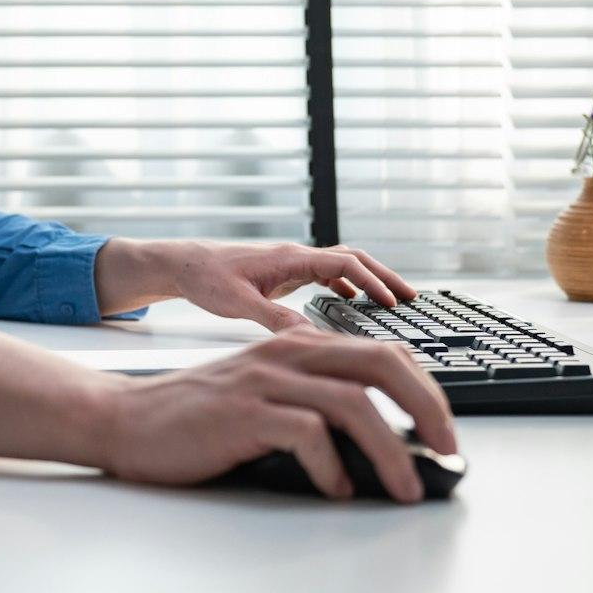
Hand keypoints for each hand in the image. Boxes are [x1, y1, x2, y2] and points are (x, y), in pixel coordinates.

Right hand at [90, 326, 456, 501]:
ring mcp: (264, 380)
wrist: (126, 419)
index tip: (443, 429)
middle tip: (446, 449)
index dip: (426, 388)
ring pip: (353, 402)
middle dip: (427, 407)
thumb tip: (380, 446)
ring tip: (403, 487)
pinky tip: (335, 489)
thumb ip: (314, 403)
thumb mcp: (265, 395)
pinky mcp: (242, 412)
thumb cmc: (197, 417)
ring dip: (390, 451)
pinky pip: (306, 432)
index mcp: (298, 344)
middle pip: (382, 364)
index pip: (384, 351)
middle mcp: (287, 353)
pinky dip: (331, 466)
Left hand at [162, 240, 418, 331]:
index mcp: (289, 258)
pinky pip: (326, 274)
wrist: (181, 264)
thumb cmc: (204, 278)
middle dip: (383, 276)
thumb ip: (273, 318)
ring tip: (392, 302)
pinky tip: (353, 302)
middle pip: (353, 258)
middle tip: (410, 297)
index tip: (394, 302)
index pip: (345, 263)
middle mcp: (295, 256)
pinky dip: (347, 285)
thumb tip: (309, 336)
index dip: (373, 281)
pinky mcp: (284, 273)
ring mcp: (291, 263)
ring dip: (369, 280)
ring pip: (342, 265)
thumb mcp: (237, 303)